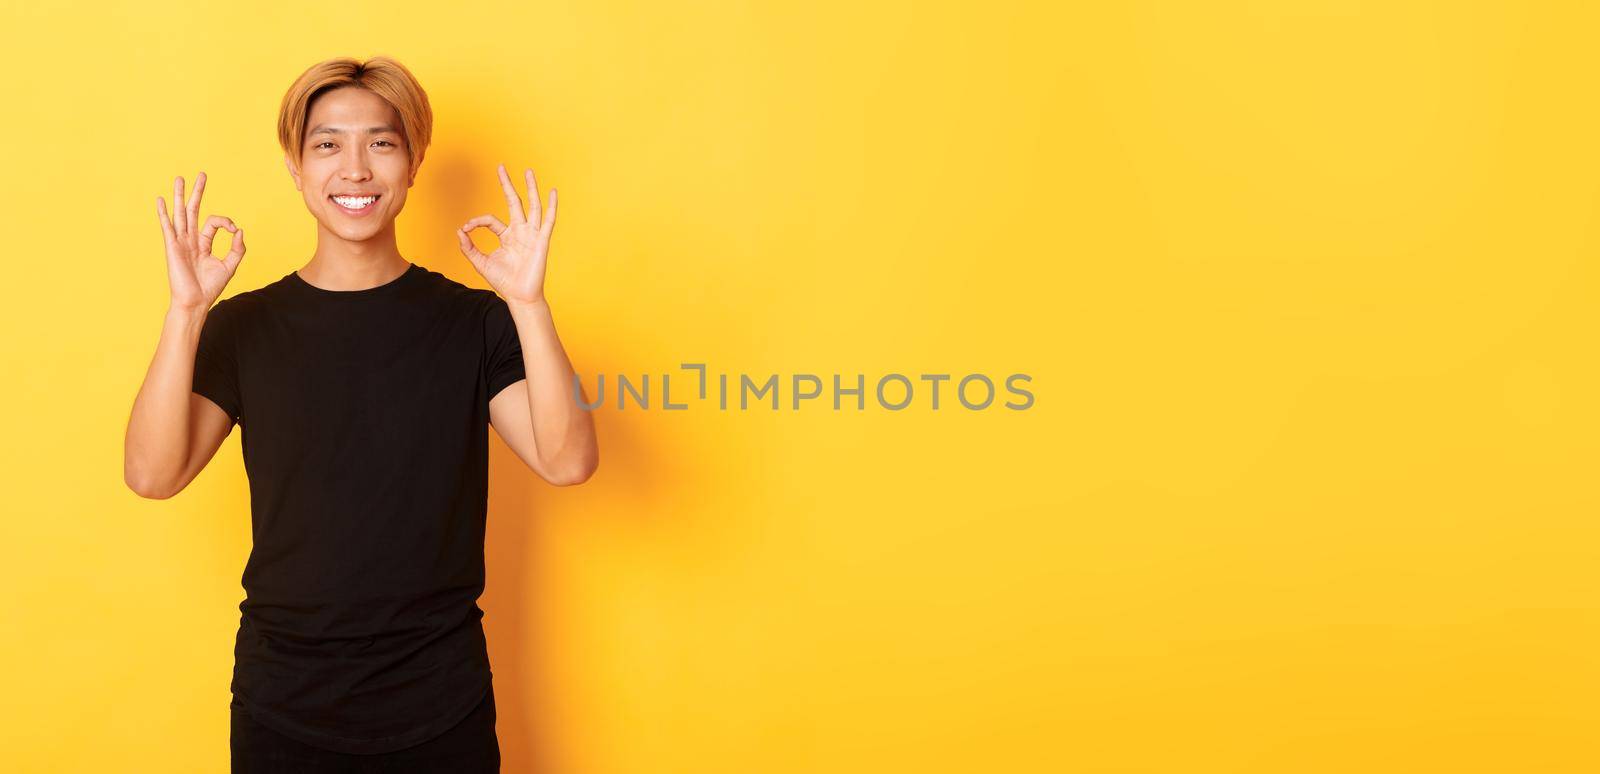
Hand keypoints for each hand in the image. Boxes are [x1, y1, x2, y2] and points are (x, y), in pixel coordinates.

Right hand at [157, 172, 244, 311]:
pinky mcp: (172, 247)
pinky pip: (167, 226)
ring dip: (180, 196)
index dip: (226, 222)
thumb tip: (240, 231)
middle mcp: (190, 240)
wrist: (196, 301)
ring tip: (180, 178)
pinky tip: (161, 200)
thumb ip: (237, 248)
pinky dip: (164, 213)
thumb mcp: (229, 266)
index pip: (213, 223)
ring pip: (181, 214)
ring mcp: (180, 242)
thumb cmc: (210, 287)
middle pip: (194, 210)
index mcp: (203, 243)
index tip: (234, 230)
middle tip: (202, 175)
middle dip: (198, 192)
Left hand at [456, 163, 557, 304]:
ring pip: (532, 206)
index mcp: (506, 236)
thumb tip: (459, 231)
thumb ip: (469, 247)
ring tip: (528, 171)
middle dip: (507, 185)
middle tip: (501, 167)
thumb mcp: (481, 263)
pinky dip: (552, 206)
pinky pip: (548, 221)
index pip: (490, 220)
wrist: (519, 296)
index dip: (476, 221)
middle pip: (514, 202)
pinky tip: (553, 192)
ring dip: (530, 188)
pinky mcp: (541, 241)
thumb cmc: (504, 282)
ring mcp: (532, 235)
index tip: (466, 228)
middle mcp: (520, 231)